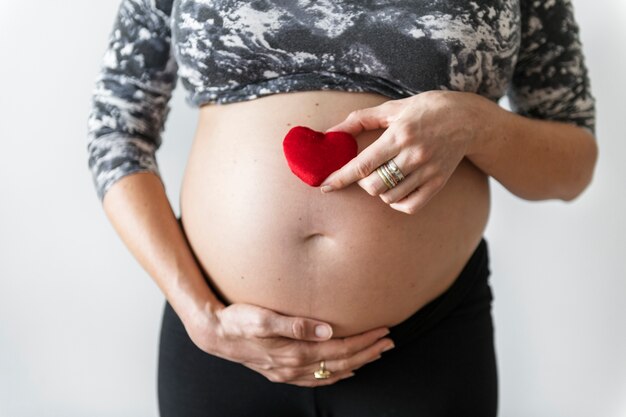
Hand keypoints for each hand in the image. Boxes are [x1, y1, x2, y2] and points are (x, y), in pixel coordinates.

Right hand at [185, 302, 394, 386]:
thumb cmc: (238, 320)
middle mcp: (294, 367)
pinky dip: (336, 375)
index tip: (382, 331)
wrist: (215, 334)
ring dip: (357, 362)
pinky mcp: (282, 371)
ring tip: (376, 354)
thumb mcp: (263, 318)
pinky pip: (316, 379)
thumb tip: (328, 330)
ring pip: (332, 372)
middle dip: (368, 352)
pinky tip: (345, 370)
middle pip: (340, 362)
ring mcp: (288, 372)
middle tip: (389, 342)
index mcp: (294, 353)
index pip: (339, 349)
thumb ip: (296, 325)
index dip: (363, 341)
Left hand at [320, 91, 490, 213]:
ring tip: (383, 176)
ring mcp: (428, 171)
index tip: (324, 185)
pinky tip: (395, 191)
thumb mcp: (393, 108)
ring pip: (390, 196)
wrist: (467, 118)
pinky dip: (396, 202)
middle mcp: (414, 155)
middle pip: (374, 185)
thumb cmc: (425, 109)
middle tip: (365, 172)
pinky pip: (410, 205)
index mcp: (399, 135)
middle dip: (361, 183)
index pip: (362, 164)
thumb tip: (332, 132)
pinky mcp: (439, 183)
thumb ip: (360, 120)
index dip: (340, 177)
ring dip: (379, 191)